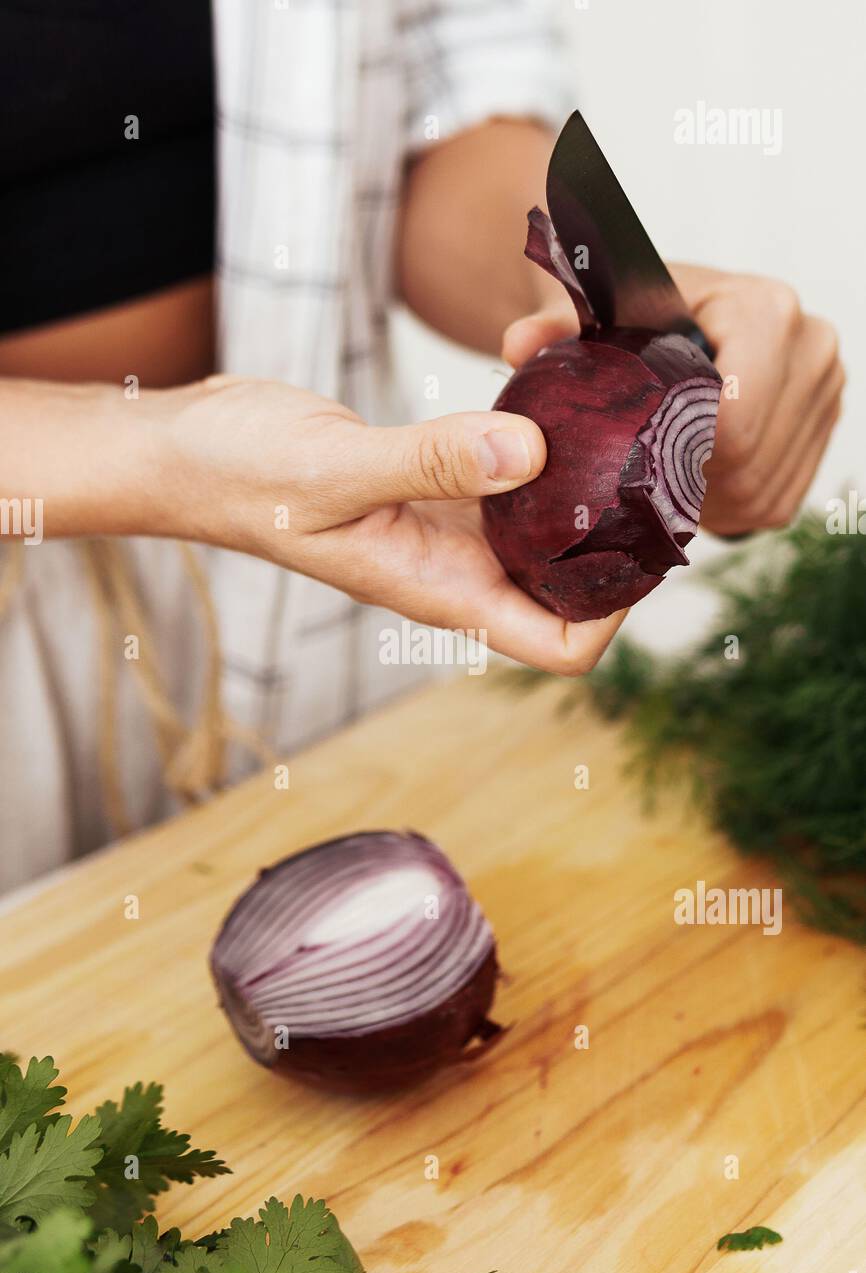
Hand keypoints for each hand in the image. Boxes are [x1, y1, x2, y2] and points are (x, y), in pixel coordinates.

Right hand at [165, 375, 626, 674]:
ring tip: (627, 434)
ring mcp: (450, 531)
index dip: (614, 615)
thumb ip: (431, 463)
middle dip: (622, 550)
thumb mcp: (335, 469)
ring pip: (548, 536)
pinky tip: (561, 405)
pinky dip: (548, 454)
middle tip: (658, 474)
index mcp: (441, 592)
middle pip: (572, 593)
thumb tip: (531, 453)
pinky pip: (514, 482)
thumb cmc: (244, 477)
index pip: (559, 647)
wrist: (193, 453)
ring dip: (591, 498)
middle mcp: (457, 571)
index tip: (641, 545)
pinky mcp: (440, 487)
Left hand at [504, 267, 844, 534]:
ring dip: (707, 509)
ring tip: (659, 489)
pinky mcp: (822, 432)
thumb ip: (554, 328)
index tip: (630, 461)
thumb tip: (518, 344)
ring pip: (765, 493)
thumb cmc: (626, 314)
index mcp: (765, 311)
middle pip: (752, 464)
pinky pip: (776, 505)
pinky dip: (729, 513)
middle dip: (690, 490)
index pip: (734, 421)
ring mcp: (826, 392)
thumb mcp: (590, 315)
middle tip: (637, 487)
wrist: (662, 309)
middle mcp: (812, 348)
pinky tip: (688, 495)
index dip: (678, 458)